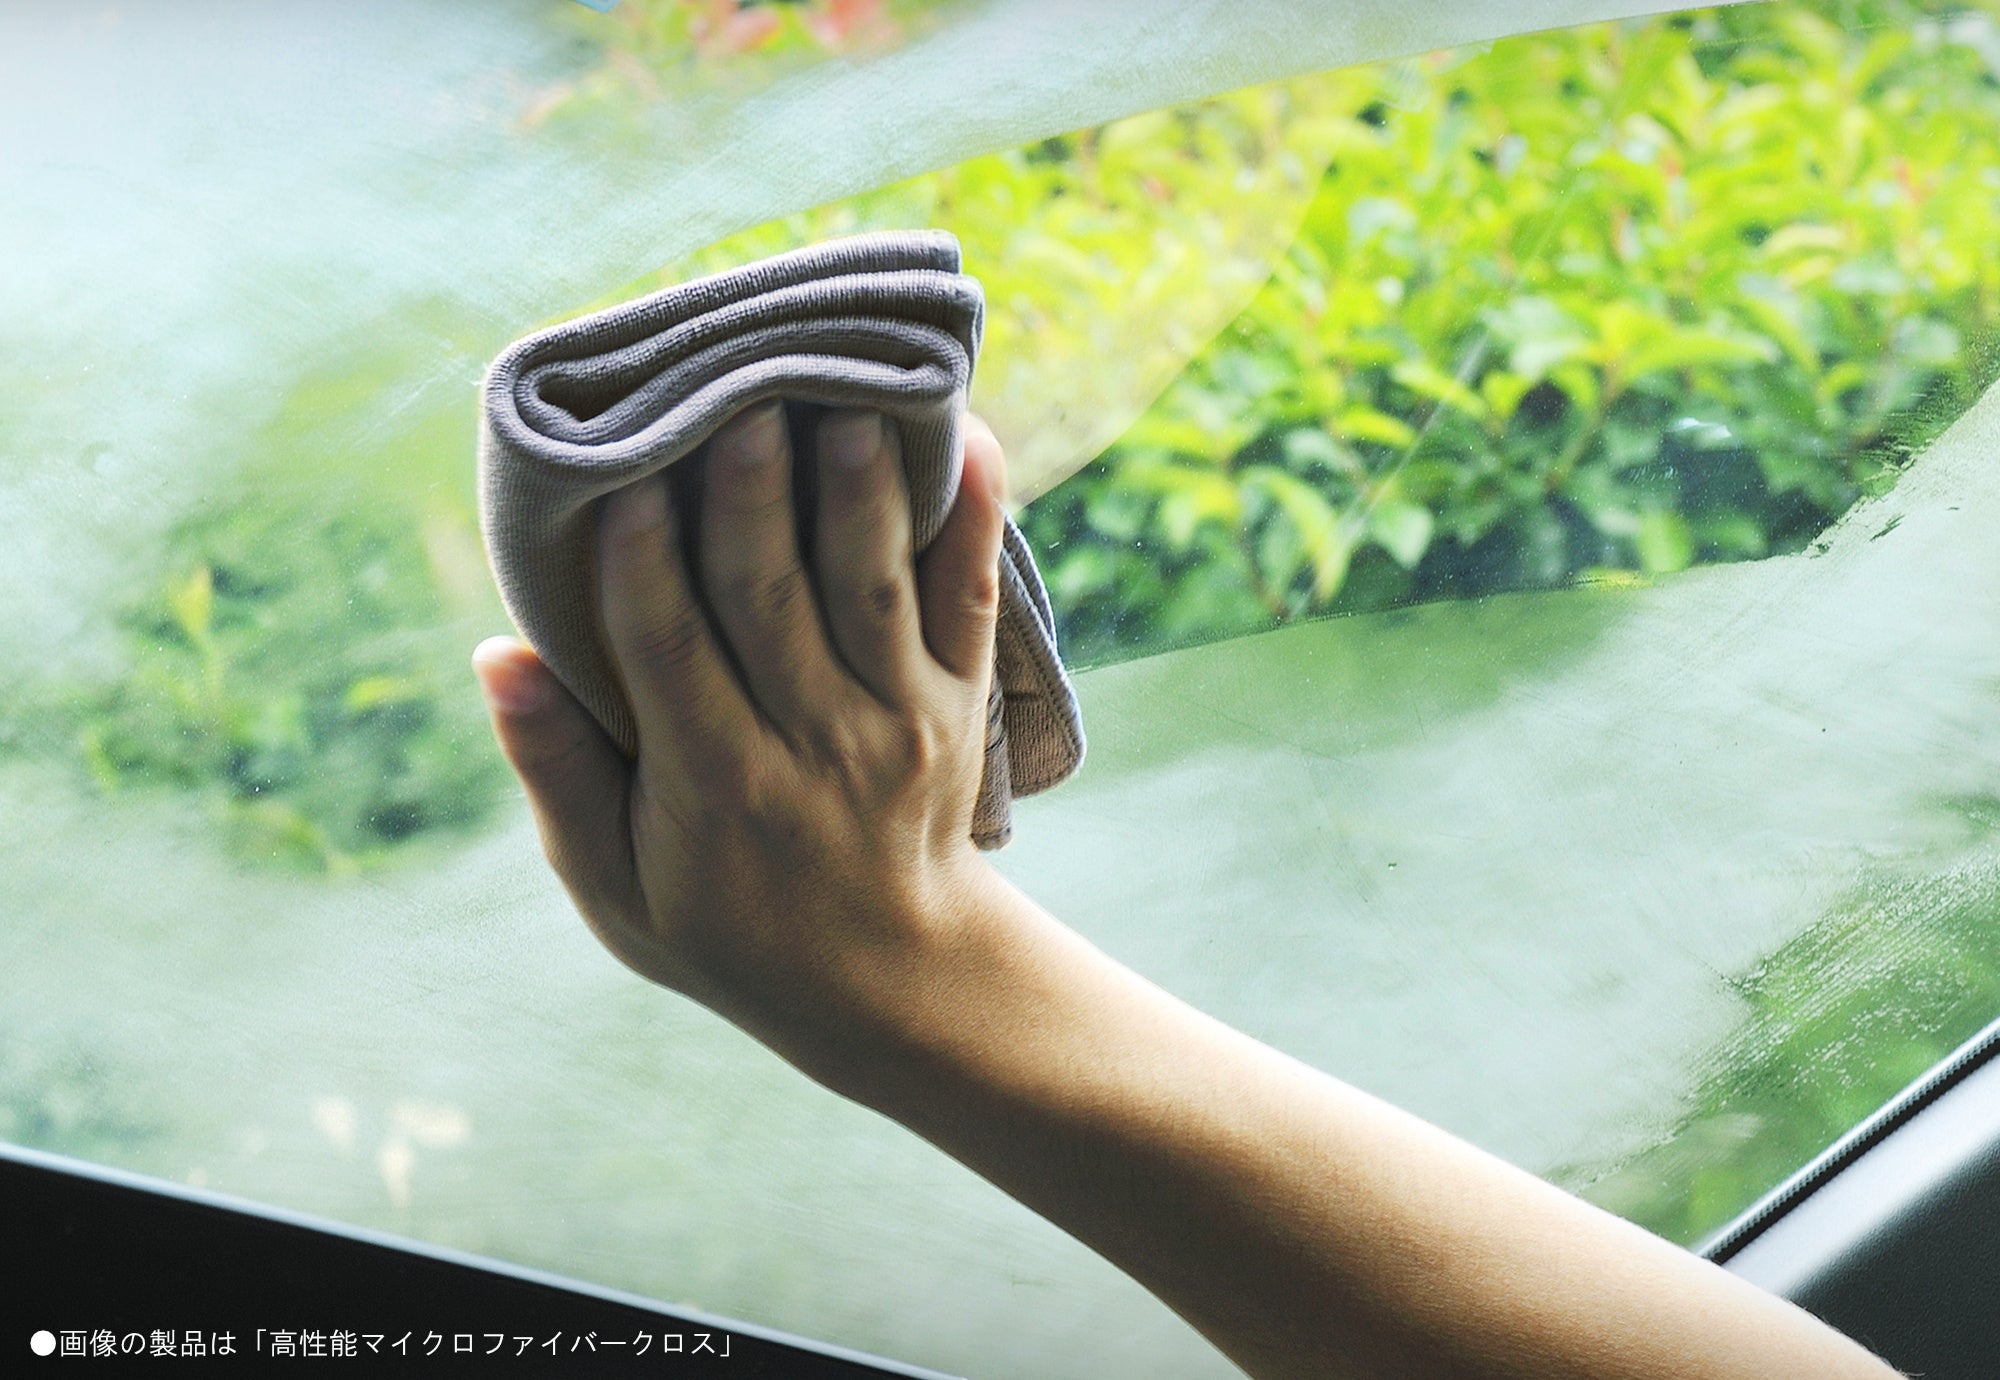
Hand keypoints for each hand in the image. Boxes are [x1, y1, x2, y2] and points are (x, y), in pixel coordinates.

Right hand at [472, 405, 1013, 1080]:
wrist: (887, 978)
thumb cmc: (724, 924)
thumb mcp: (615, 883)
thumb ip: (558, 771)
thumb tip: (498, 654)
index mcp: (712, 785)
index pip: (667, 651)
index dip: (641, 561)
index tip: (623, 474)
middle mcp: (811, 745)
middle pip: (770, 599)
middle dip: (751, 496)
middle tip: (735, 395)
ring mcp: (897, 722)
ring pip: (871, 588)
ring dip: (859, 490)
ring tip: (848, 393)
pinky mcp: (958, 706)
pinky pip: (966, 604)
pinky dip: (970, 523)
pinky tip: (972, 440)